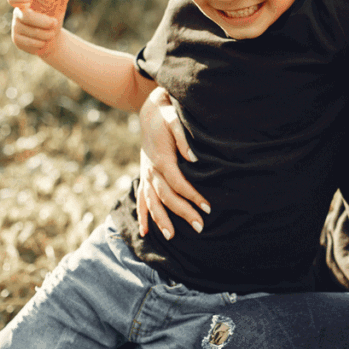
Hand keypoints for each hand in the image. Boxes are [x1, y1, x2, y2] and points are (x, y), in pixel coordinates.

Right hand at [8, 0, 70, 57]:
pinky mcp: (16, 40)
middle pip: (27, 17)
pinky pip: (31, 42)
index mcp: (24, 2)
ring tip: (52, 33)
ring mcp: (15, 27)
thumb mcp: (58, 6)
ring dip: (47, 34)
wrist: (52, 37)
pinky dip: (42, 43)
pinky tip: (44, 42)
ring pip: (32, 32)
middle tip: (54, 23)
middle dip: (43, 21)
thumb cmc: (53, 17)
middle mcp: (17, 13)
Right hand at [136, 87, 210, 238]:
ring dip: (161, 220)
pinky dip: (143, 215)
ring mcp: (146, 174)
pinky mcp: (144, 176)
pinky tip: (145, 231)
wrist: (150, 113)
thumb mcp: (175, 121)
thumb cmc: (166, 116)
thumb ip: (183, 139)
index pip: (179, 184)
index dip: (193, 196)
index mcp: (161, 159)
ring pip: (152, 202)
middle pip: (167, 197)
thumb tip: (193, 159)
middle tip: (200, 227)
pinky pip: (141, 199)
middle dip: (183, 213)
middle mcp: (151, 170)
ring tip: (172, 236)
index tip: (208, 207)